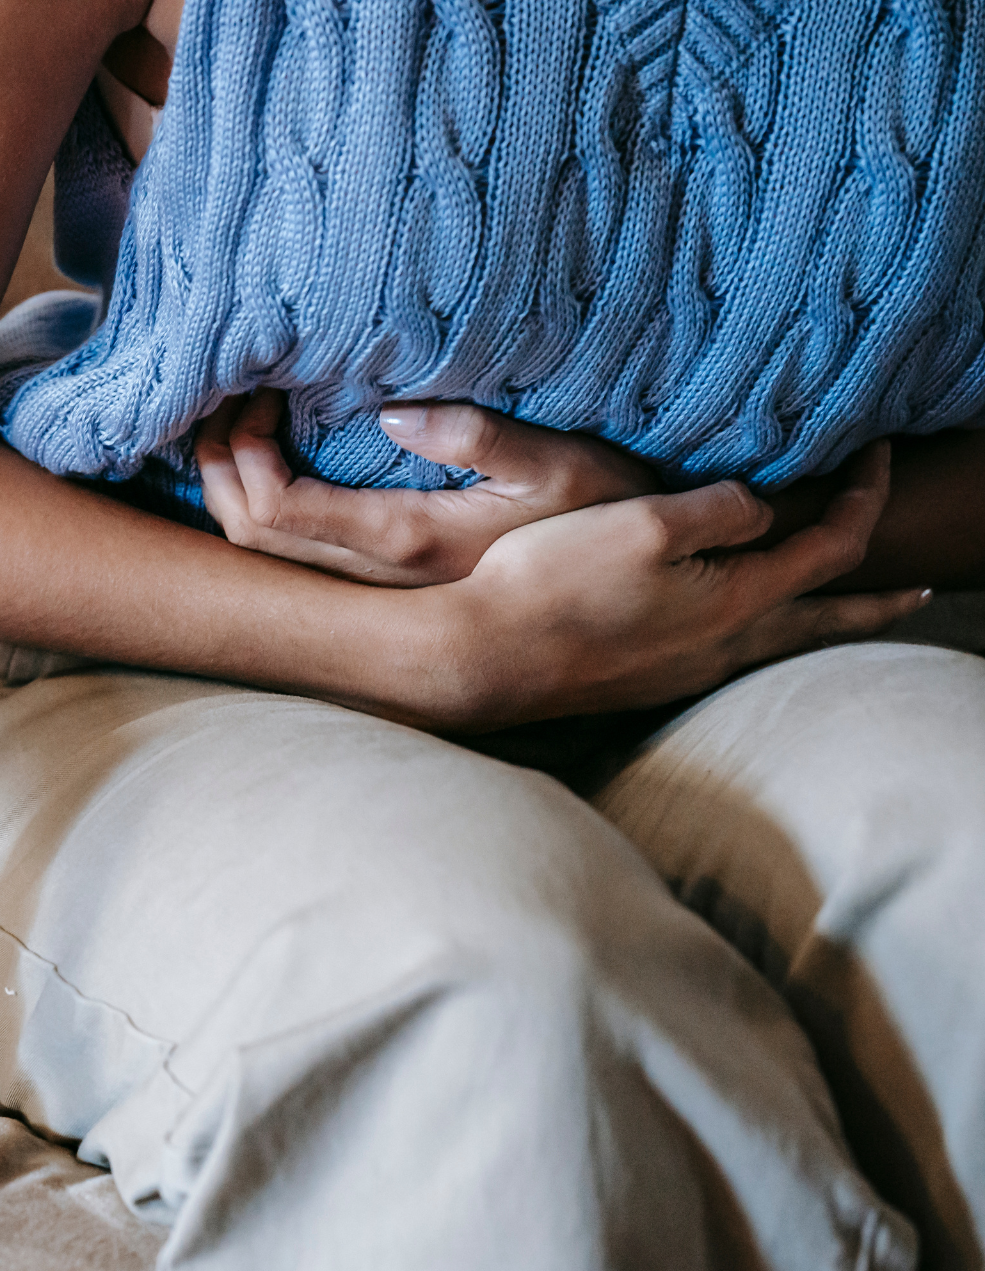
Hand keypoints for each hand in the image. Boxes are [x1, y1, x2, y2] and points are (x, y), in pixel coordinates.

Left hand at [195, 392, 658, 584]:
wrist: (636, 589)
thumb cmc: (609, 514)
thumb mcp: (564, 464)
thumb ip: (483, 438)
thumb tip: (392, 416)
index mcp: (407, 541)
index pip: (277, 512)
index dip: (242, 455)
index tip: (258, 390)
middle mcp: (378, 577)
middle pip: (249, 536)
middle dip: (218, 465)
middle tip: (228, 394)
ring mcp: (378, 585)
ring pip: (263, 552)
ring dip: (232, 485)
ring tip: (238, 419)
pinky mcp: (386, 580)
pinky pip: (292, 550)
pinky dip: (260, 502)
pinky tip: (270, 457)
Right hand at [437, 441, 931, 726]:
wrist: (483, 657)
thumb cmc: (555, 584)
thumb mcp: (644, 522)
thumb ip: (719, 508)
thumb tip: (759, 509)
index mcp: (736, 601)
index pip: (832, 546)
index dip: (864, 496)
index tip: (876, 454)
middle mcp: (722, 647)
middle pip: (825, 622)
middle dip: (876, 603)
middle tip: (921, 592)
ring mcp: (682, 672)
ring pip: (777, 644)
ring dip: (818, 621)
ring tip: (836, 612)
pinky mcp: (643, 681)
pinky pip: (728, 654)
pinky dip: (761, 634)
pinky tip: (734, 629)